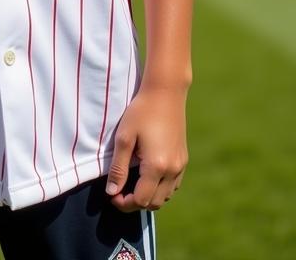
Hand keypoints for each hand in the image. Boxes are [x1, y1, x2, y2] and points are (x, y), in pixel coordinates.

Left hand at [105, 84, 187, 211]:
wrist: (165, 92)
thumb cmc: (141, 111)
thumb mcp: (124, 138)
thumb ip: (118, 168)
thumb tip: (111, 193)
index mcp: (156, 166)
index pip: (140, 200)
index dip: (124, 203)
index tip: (112, 195)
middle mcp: (172, 170)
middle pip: (154, 203)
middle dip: (135, 202)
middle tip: (119, 191)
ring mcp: (180, 165)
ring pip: (165, 196)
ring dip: (149, 196)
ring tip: (132, 183)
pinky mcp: (183, 159)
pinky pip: (173, 185)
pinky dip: (160, 188)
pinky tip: (147, 175)